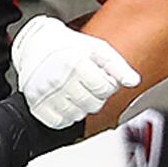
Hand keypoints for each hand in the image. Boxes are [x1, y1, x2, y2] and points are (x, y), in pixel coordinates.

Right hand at [8, 15, 135, 129]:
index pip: (105, 89)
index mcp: (76, 63)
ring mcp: (44, 92)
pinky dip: (64, 117)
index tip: (101, 78)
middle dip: (96, 97)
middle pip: (92, 105)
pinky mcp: (34, 102)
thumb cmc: (69, 46)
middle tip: (88, 86)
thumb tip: (133, 82)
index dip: (108, 85)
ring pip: (76, 116)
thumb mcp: (98, 49)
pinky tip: (65, 104)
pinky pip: (57, 123)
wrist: (36, 44)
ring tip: (76, 93)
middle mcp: (58, 79)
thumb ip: (118, 66)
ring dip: (81, 108)